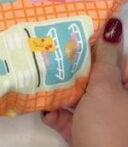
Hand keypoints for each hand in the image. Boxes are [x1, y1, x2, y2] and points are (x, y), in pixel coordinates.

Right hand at [42, 17, 127, 145]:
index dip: (96, 48)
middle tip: (49, 56)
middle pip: (94, 78)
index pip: (118, 60)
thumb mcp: (106, 88)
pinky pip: (68, 116)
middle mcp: (120, 103)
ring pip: (78, 96)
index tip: (71, 37)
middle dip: (72, 71)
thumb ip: (105, 58)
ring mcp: (102, 119)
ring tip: (40, 82)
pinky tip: (47, 111)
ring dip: (59, 93)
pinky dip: (56, 114)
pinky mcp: (85, 133)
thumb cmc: (109, 126)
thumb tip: (113, 27)